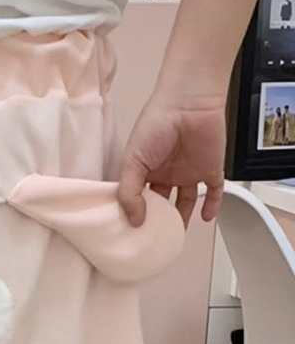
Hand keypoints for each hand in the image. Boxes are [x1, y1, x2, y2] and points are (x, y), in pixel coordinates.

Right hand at [117, 92, 225, 227]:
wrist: (189, 102)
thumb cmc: (154, 124)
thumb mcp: (132, 162)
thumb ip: (129, 193)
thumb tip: (134, 222)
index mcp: (143, 171)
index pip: (137, 199)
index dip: (133, 215)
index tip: (129, 234)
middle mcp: (165, 173)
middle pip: (161, 204)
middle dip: (157, 222)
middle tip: (152, 241)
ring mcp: (188, 172)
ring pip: (185, 202)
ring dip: (182, 219)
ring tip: (176, 237)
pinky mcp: (210, 169)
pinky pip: (214, 192)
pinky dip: (212, 206)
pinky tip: (206, 219)